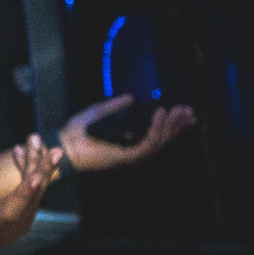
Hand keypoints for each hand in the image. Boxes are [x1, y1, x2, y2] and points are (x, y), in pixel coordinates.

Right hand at [0, 135, 60, 254]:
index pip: (11, 212)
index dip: (25, 194)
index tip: (38, 176)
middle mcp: (9, 226)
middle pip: (30, 198)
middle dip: (41, 172)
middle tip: (53, 150)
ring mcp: (17, 221)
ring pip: (33, 192)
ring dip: (36, 166)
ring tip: (35, 140)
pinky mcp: (19, 214)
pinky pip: (29, 191)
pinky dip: (28, 171)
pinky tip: (21, 151)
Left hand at [58, 95, 195, 172]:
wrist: (64, 142)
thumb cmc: (78, 130)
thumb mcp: (99, 112)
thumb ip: (116, 106)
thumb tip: (133, 97)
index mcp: (128, 139)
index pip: (156, 133)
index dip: (172, 123)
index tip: (184, 110)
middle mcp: (133, 148)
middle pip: (162, 138)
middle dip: (177, 125)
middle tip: (190, 111)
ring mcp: (131, 154)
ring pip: (159, 141)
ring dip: (170, 126)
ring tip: (178, 111)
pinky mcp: (126, 157)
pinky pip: (146, 143)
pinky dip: (155, 129)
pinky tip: (160, 114)